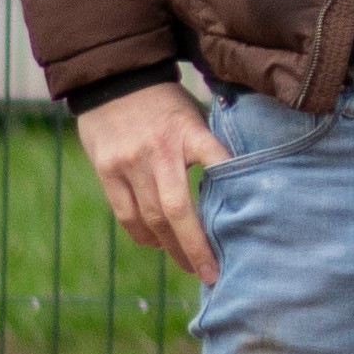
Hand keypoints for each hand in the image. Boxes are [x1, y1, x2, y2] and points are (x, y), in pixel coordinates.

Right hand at [76, 82, 227, 282]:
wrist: (114, 80)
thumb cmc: (166, 102)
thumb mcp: (197, 114)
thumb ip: (211, 147)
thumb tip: (241, 184)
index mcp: (189, 132)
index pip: (217, 160)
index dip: (233, 186)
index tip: (247, 221)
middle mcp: (158, 151)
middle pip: (177, 209)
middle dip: (195, 246)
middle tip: (212, 273)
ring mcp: (128, 163)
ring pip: (150, 218)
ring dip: (170, 247)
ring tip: (189, 266)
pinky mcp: (106, 171)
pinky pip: (125, 213)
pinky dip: (142, 234)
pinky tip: (157, 245)